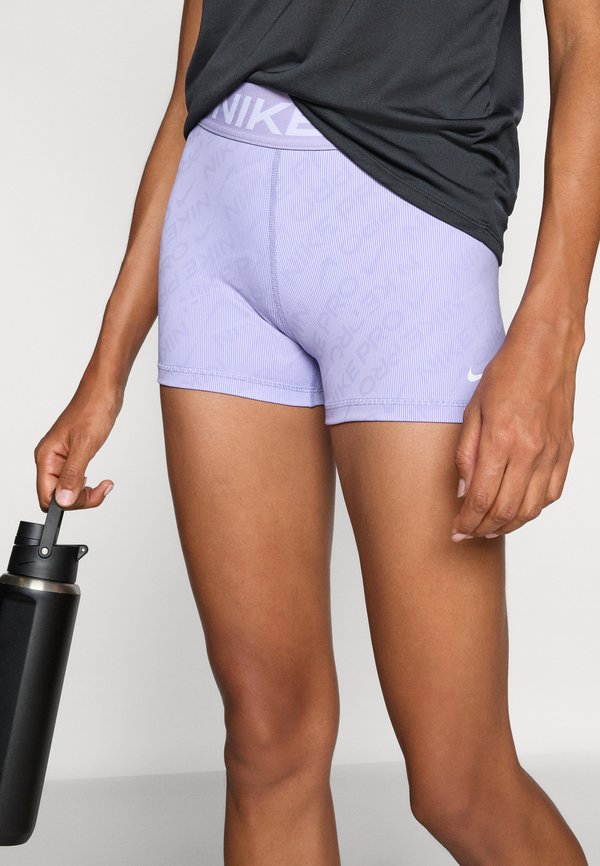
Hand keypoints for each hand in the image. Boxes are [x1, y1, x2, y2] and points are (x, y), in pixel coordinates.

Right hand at [34, 378, 122, 511]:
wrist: (103, 392)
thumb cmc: (93, 410)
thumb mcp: (85, 445)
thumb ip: (72, 475)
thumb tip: (62, 500)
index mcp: (46, 457)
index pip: (47, 497)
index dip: (68, 503)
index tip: (89, 495)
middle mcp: (50, 459)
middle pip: (57, 497)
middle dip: (80, 499)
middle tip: (102, 489)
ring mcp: (61, 458)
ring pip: (67, 490)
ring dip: (85, 493)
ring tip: (104, 485)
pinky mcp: (72, 456)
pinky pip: (74, 480)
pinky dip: (87, 485)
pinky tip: (99, 480)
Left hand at [451, 316, 581, 540]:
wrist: (545, 351)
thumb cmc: (505, 374)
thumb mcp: (472, 410)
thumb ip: (467, 453)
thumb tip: (463, 490)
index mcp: (501, 440)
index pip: (482, 498)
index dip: (467, 521)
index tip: (456, 530)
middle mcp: (529, 452)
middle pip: (505, 510)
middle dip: (483, 529)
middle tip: (469, 534)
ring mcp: (551, 454)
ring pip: (531, 509)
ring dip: (508, 525)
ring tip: (490, 528)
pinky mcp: (565, 452)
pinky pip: (552, 494)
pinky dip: (534, 509)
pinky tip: (518, 509)